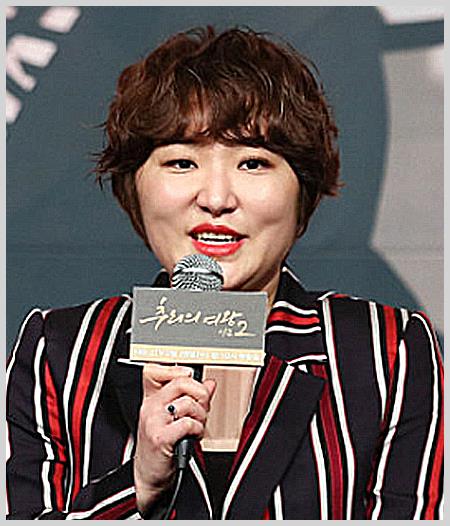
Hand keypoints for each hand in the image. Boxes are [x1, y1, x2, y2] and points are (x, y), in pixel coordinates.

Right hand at [133, 364, 215, 514]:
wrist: (150, 477)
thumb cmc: (162, 448)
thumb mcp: (176, 419)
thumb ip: (193, 399)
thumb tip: (210, 383)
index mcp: (152, 399)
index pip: (160, 372)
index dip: (180, 372)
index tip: (193, 381)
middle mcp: (150, 407)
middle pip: (182, 382)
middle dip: (200, 394)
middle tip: (202, 408)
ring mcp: (153, 421)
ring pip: (188, 403)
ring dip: (201, 416)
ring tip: (197, 426)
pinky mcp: (160, 437)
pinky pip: (188, 423)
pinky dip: (197, 429)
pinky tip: (193, 436)